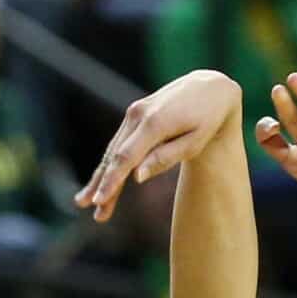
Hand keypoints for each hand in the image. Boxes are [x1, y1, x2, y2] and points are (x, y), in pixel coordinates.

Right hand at [72, 69, 242, 221]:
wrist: (210, 87)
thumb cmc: (207, 120)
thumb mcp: (195, 142)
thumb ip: (165, 159)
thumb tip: (136, 179)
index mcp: (155, 122)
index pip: (126, 157)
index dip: (111, 181)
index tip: (99, 201)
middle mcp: (139, 114)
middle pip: (114, 156)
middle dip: (101, 183)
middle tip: (89, 209)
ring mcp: (134, 112)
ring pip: (113, 150)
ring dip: (100, 176)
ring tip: (86, 201)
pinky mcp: (134, 114)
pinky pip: (119, 142)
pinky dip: (110, 162)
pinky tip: (100, 180)